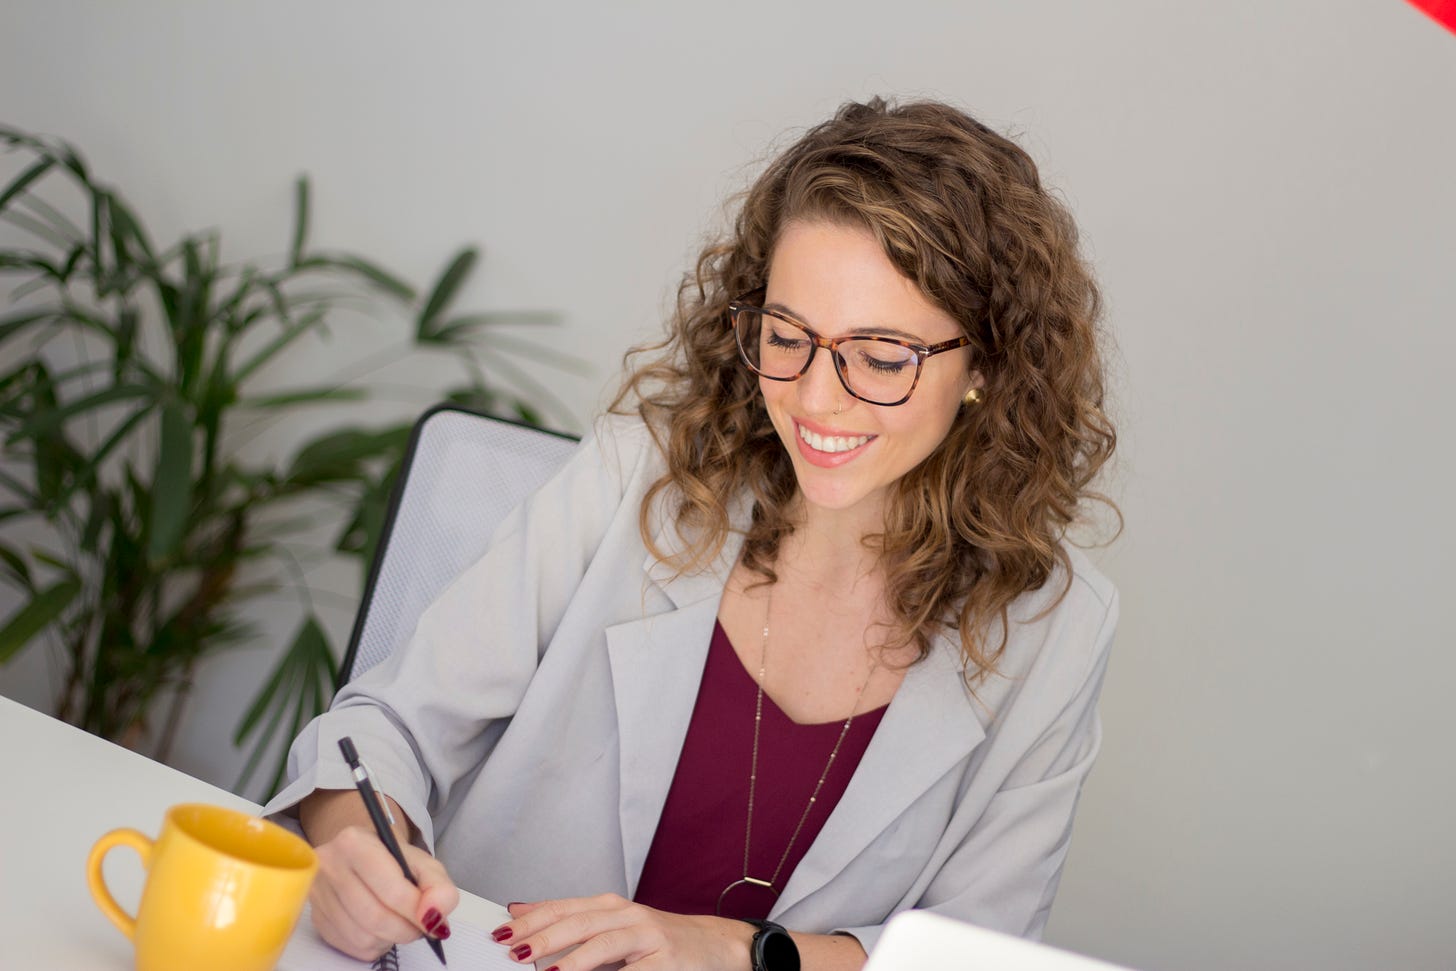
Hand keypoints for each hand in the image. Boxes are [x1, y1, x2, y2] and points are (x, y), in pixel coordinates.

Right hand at [308, 824, 460, 959]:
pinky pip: (351, 947)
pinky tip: (381, 930)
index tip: (432, 919)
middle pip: (375, 917)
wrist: (361, 855)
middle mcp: (329, 866)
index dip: (417, 910)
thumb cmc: (392, 858)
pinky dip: (374, 945)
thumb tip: (434, 917)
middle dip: (406, 929)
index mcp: (354, 843)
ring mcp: (318, 895)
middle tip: (420, 927)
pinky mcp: (317, 919)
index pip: (391, 890)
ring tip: (400, 924)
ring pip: (362, 937)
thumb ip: (438, 887)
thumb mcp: (422, 862)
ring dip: (390, 939)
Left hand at [492, 894, 754, 970]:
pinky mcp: (665, 962)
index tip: (499, 932)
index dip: (530, 919)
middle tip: (512, 950)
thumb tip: (518, 913)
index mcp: (611, 907)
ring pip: (604, 943)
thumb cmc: (660, 942)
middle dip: (543, 936)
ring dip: (572, 960)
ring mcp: (649, 937)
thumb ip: (570, 920)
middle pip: (579, 922)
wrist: (718, 947)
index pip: (563, 908)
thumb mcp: (614, 925)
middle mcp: (629, 916)